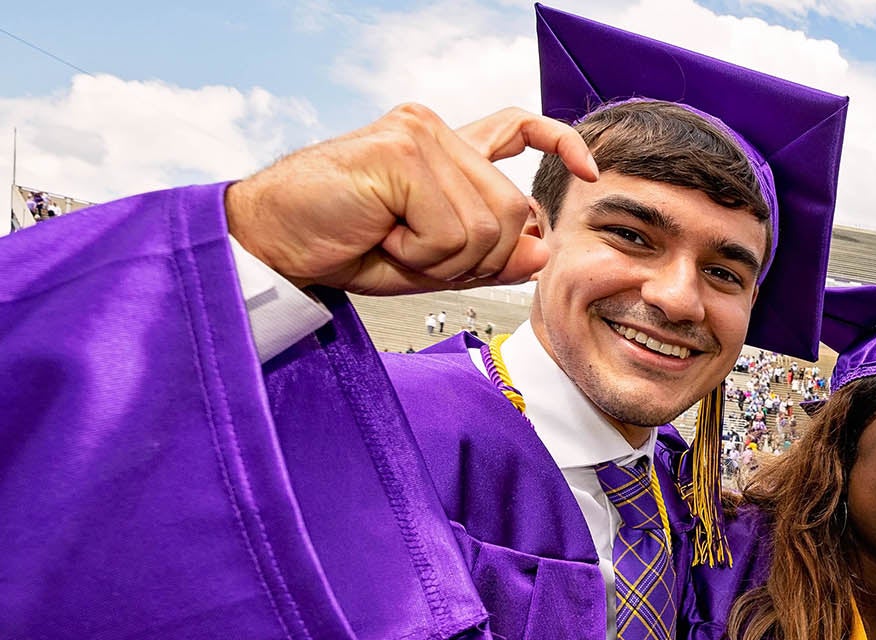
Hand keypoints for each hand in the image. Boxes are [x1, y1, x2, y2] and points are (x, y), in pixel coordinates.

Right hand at [225, 104, 598, 294]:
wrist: (271, 242)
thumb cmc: (343, 245)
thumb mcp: (432, 262)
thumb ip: (491, 255)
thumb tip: (540, 249)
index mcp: (444, 148)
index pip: (519, 127)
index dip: (561, 143)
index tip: (590, 170)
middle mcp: (436, 131)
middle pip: (513, 213)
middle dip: (475, 258)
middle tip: (413, 253)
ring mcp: (419, 135)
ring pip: (488, 226)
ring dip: (442, 259)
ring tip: (392, 242)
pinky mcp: (401, 152)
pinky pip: (450, 231)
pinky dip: (420, 254)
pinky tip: (381, 235)